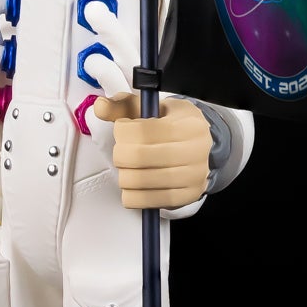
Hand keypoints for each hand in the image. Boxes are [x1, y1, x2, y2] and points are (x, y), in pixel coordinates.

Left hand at [90, 94, 211, 209]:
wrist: (206, 148)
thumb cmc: (175, 126)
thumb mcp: (153, 108)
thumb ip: (124, 105)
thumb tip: (100, 106)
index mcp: (187, 125)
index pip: (142, 131)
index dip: (122, 130)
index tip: (123, 129)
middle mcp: (194, 151)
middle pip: (138, 157)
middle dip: (120, 154)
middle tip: (123, 150)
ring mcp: (192, 176)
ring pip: (139, 181)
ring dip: (124, 175)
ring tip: (129, 167)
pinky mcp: (187, 196)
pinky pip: (147, 201)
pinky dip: (132, 194)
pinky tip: (134, 184)